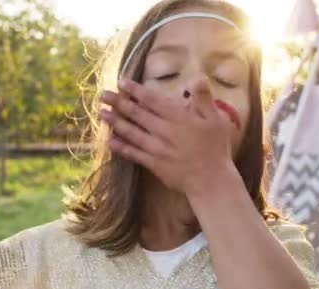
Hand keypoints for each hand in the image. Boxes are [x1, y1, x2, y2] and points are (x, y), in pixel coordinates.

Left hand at [99, 78, 236, 195]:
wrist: (211, 180)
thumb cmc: (216, 149)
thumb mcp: (216, 120)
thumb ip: (204, 99)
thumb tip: (197, 79)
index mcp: (178, 118)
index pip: (153, 100)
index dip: (136, 90)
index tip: (122, 82)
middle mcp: (164, 131)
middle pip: (137, 114)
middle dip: (119, 103)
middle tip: (102, 94)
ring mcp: (157, 149)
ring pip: (132, 133)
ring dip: (115, 122)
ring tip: (101, 113)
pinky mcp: (154, 164)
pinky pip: (134, 154)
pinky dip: (122, 147)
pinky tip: (110, 142)